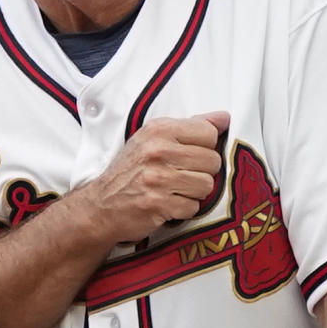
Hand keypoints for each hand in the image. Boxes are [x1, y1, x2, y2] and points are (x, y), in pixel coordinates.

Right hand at [80, 110, 229, 245]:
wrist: (101, 205)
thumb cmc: (131, 171)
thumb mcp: (153, 139)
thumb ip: (190, 127)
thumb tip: (224, 118)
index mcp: (159, 130)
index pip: (209, 133)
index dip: (205, 148)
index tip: (189, 156)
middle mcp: (158, 151)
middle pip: (212, 161)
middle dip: (201, 172)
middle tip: (181, 176)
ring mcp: (158, 178)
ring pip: (206, 185)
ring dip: (194, 192)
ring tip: (175, 190)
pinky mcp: (159, 204)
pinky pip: (193, 207)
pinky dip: (183, 209)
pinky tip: (168, 204)